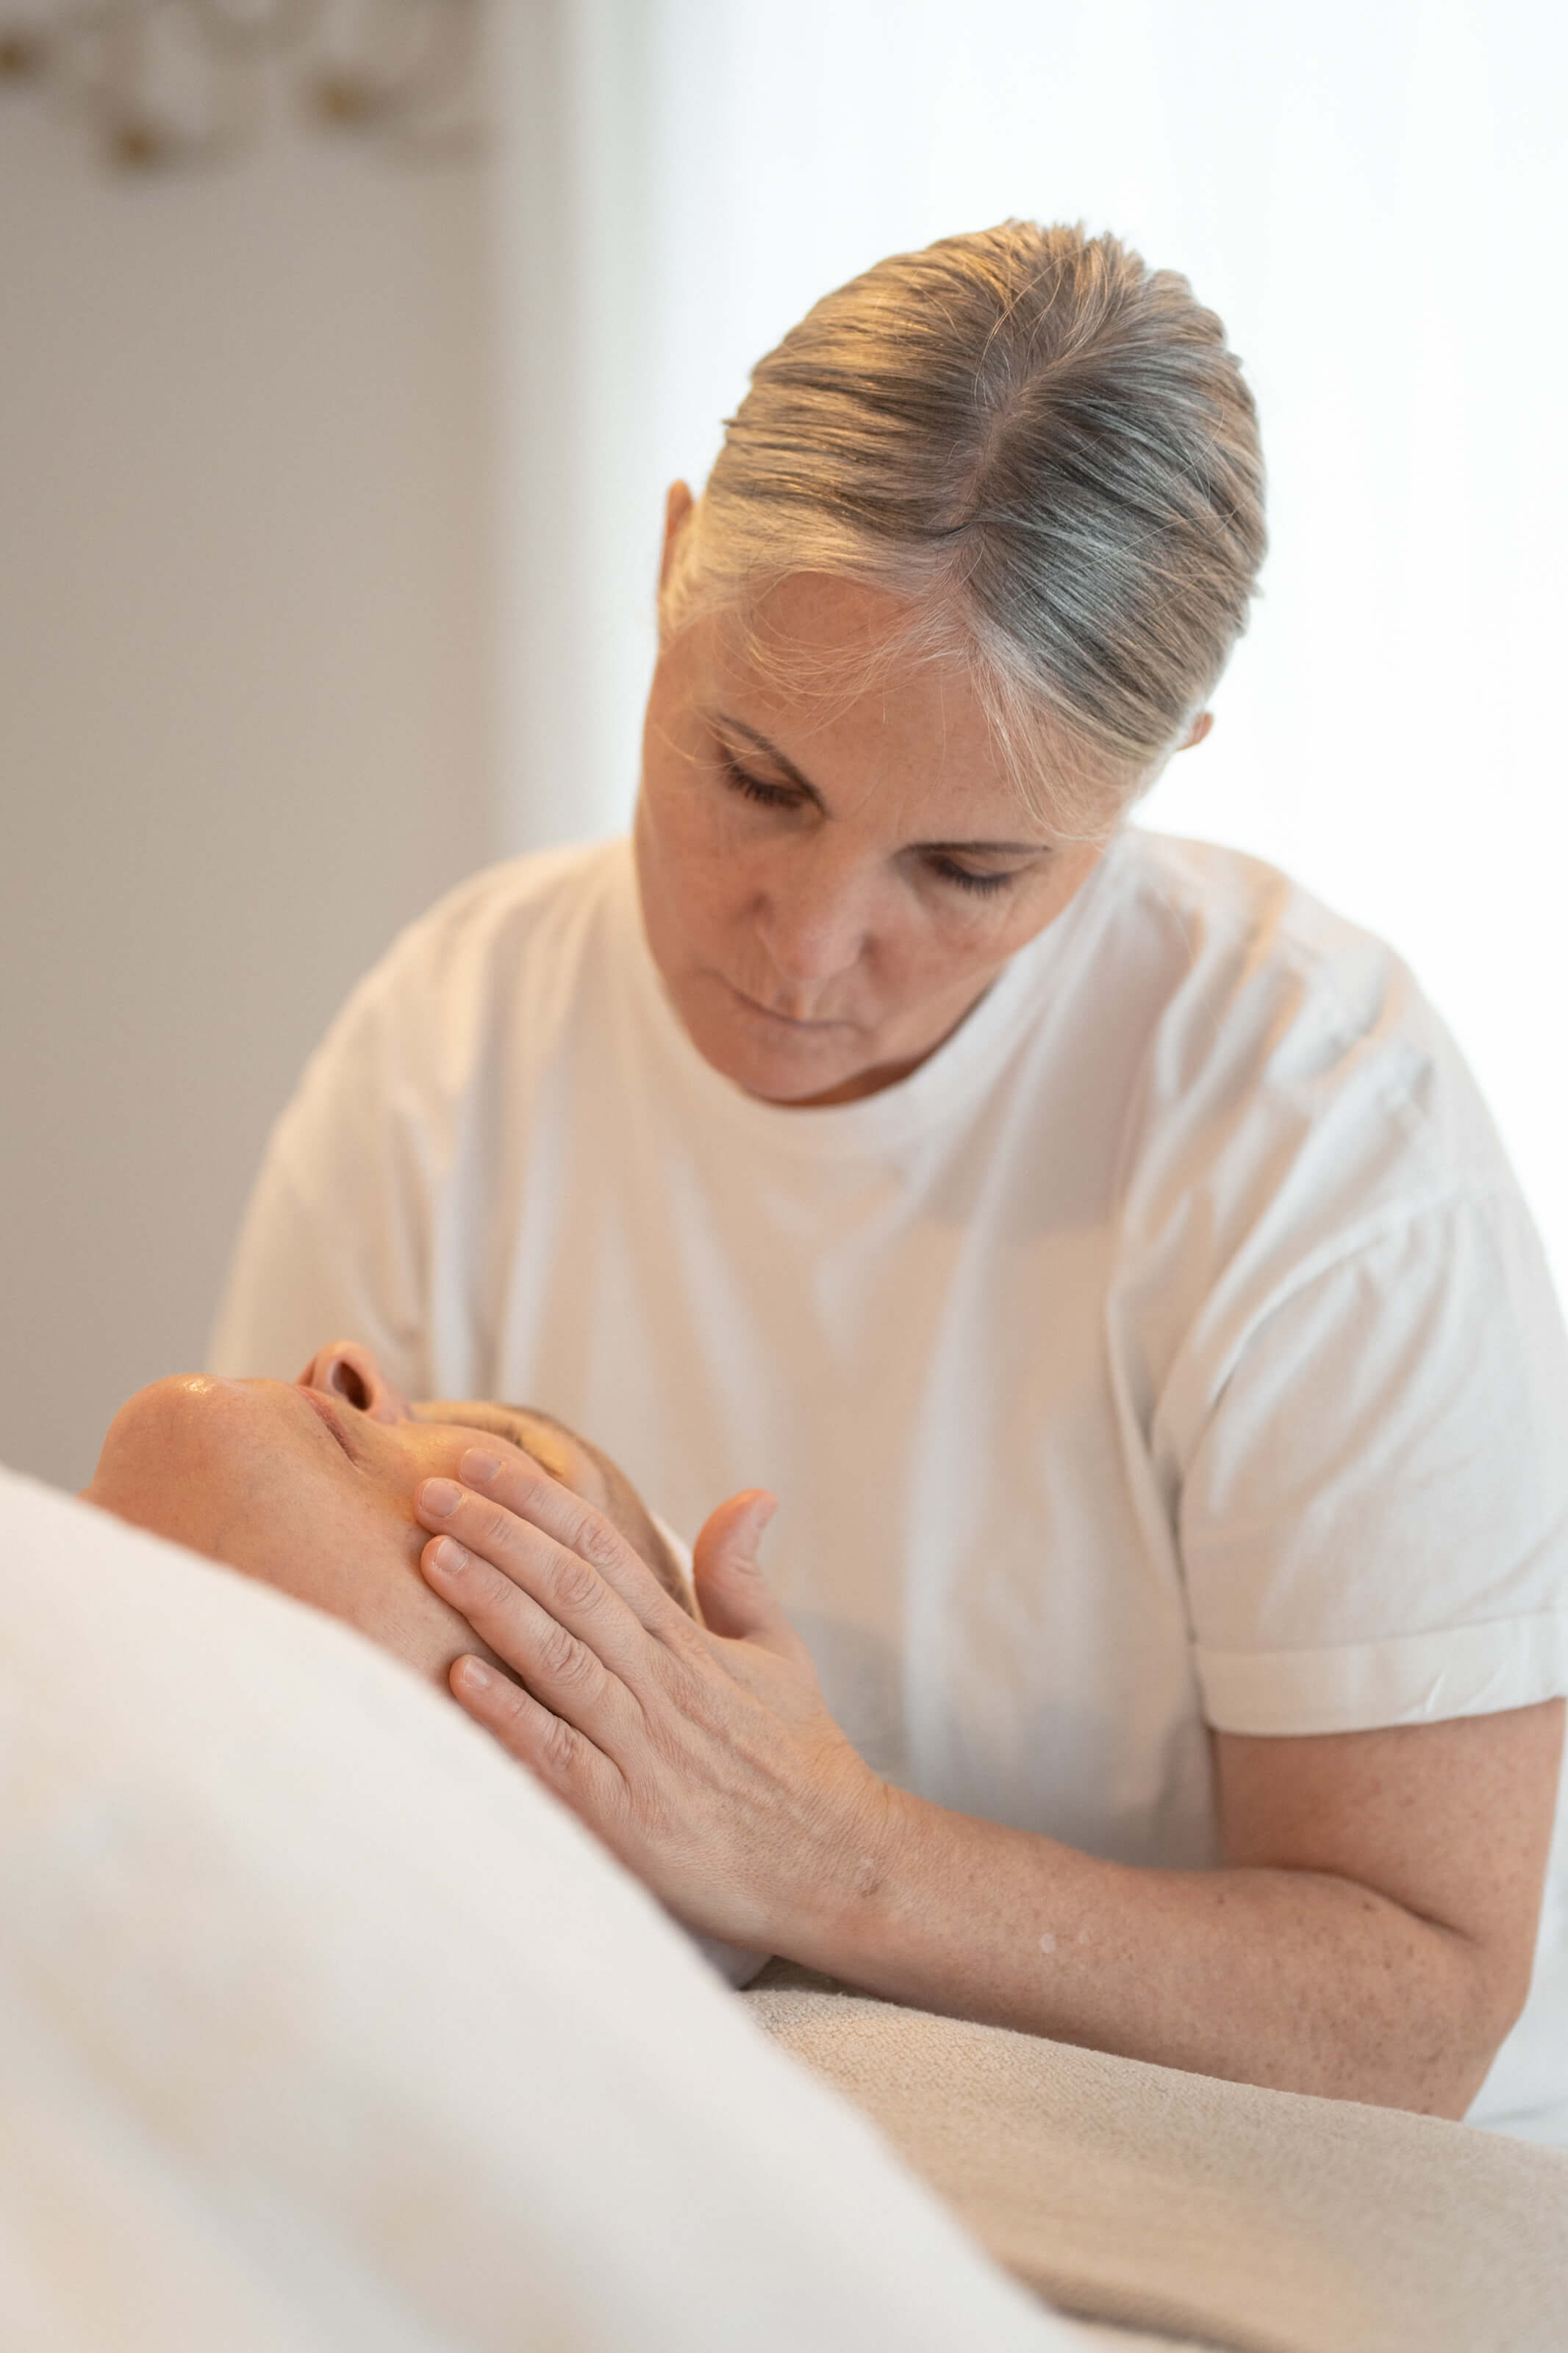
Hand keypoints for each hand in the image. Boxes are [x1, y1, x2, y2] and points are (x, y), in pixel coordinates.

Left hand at [412, 1452, 894, 1953]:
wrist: (834, 1864)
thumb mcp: (779, 1654)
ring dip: (493, 1604)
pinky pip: (559, 1756)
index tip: (481, 1460)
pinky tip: (459, 1679)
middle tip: (430, 1489)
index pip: (602, 1548)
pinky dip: (511, 1715)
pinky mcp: (626, 1817)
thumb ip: (741, 1577)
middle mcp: (662, 1683)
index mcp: (687, 1642)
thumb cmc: (799, 1758)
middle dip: (498, 1533)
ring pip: (559, 1657)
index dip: (539, 1499)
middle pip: (571, 1588)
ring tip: (433, 1556)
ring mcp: (643, 1748)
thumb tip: (751, 1495)